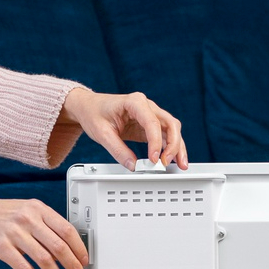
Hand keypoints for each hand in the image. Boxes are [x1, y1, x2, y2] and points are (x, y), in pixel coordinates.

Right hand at [0, 188, 88, 268]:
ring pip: (45, 259)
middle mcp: (28, 218)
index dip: (80, 248)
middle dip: (73, 266)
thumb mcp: (22, 209)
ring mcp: (14, 232)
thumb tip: (63, 246)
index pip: (67, 229)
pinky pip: (24, 267)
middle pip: (60, 246)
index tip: (84, 260)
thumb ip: (42, 223)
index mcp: (37, 208)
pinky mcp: (1, 246)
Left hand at [62, 86, 187, 169]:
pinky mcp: (149, 125)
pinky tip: (173, 160)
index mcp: (134, 102)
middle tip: (168, 162)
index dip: (156, 142)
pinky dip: (170, 147)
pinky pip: (165, 135)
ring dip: (177, 147)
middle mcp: (146, 106)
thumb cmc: (94, 113)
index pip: (152, 122)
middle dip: (174, 144)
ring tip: (180, 164)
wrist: (89, 107)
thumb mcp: (102, 133)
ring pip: (172, 129)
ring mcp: (150, 114)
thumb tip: (133, 166)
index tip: (154, 159)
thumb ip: (117, 150)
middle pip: (170, 123)